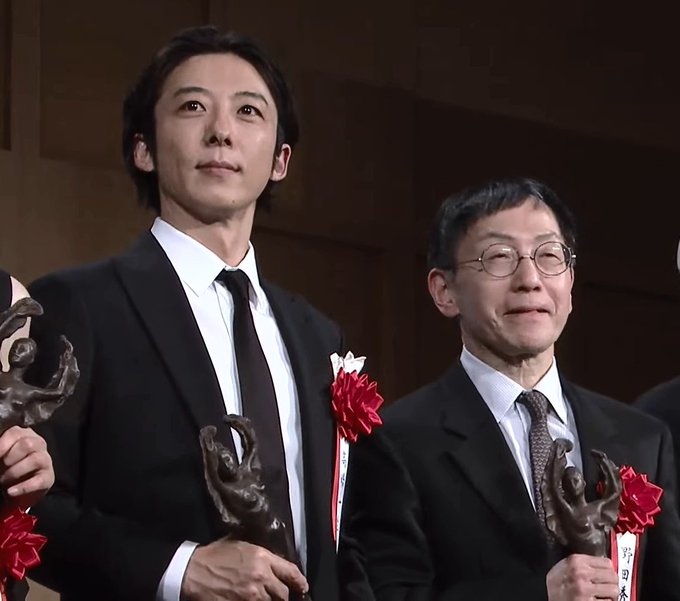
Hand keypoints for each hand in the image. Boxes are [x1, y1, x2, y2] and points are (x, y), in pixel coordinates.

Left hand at [0, 426, 53, 507]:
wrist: (17, 491)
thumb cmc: (6, 468)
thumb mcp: (2, 456)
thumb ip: (1, 452)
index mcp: (24, 435)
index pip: (15, 432)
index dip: (2, 445)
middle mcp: (38, 444)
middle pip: (27, 444)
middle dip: (9, 458)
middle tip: (0, 468)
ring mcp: (46, 460)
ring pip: (35, 459)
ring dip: (15, 472)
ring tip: (4, 481)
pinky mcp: (49, 478)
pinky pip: (39, 480)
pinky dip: (23, 487)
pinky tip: (11, 492)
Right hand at [181, 539, 307, 600]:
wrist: (193, 571)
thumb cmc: (214, 556)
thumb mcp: (241, 544)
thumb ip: (260, 554)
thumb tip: (273, 561)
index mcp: (262, 558)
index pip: (291, 572)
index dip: (299, 581)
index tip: (302, 586)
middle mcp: (260, 577)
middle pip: (283, 593)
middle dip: (283, 595)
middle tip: (280, 595)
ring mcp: (251, 596)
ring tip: (264, 598)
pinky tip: (253, 600)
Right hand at [547, 554, 618, 599]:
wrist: (543, 594)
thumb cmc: (556, 583)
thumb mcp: (565, 566)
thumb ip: (583, 563)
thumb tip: (606, 566)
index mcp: (576, 560)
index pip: (607, 562)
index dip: (608, 570)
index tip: (606, 575)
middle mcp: (581, 573)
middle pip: (613, 576)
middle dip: (611, 583)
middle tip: (606, 587)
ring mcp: (584, 590)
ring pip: (614, 590)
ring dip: (610, 595)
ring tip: (603, 595)